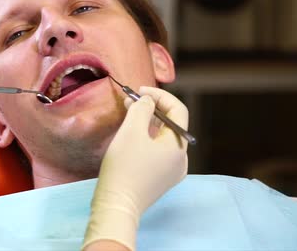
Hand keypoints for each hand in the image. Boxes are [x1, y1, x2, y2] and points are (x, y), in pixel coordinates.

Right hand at [83, 86, 188, 250]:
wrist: (116, 205)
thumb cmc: (124, 167)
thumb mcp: (131, 131)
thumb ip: (141, 109)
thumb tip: (147, 100)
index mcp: (178, 146)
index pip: (178, 110)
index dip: (160, 95)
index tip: (139, 90)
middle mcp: (181, 159)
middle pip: (171, 124)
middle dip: (151, 109)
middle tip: (130, 101)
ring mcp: (171, 171)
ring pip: (163, 138)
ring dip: (147, 123)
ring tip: (128, 115)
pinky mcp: (159, 179)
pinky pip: (157, 151)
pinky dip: (146, 139)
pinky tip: (130, 137)